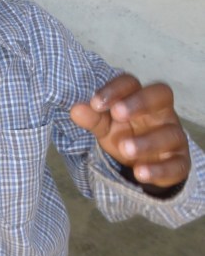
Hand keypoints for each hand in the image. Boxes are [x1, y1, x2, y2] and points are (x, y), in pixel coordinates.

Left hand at [70, 74, 190, 188]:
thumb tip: (75, 109)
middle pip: (161, 95)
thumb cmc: (126, 135)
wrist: (144, 165)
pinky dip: (158, 170)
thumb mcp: (106, 126)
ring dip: (146, 141)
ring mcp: (174, 137)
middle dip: (139, 102)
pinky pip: (176, 165)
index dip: (116, 89)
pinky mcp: (179, 163)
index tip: (95, 102)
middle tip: (117, 114)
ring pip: (170, 134)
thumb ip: (93, 117)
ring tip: (125, 148)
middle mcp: (162, 113)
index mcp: (141, 98)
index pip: (132, 83)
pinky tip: (140, 172)